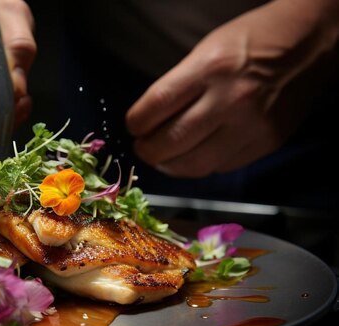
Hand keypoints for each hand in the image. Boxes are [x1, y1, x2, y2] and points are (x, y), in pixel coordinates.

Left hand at [126, 0, 338, 176]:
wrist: (310, 44)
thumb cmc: (251, 41)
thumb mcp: (206, 50)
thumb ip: (178, 86)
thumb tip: (150, 122)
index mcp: (209, 69)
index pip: (155, 107)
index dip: (136, 124)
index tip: (134, 127)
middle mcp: (229, 100)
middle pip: (170, 143)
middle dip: (148, 151)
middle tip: (144, 148)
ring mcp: (249, 126)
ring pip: (194, 165)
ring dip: (171, 166)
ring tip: (165, 157)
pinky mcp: (265, 144)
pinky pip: (220, 167)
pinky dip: (202, 165)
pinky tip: (197, 153)